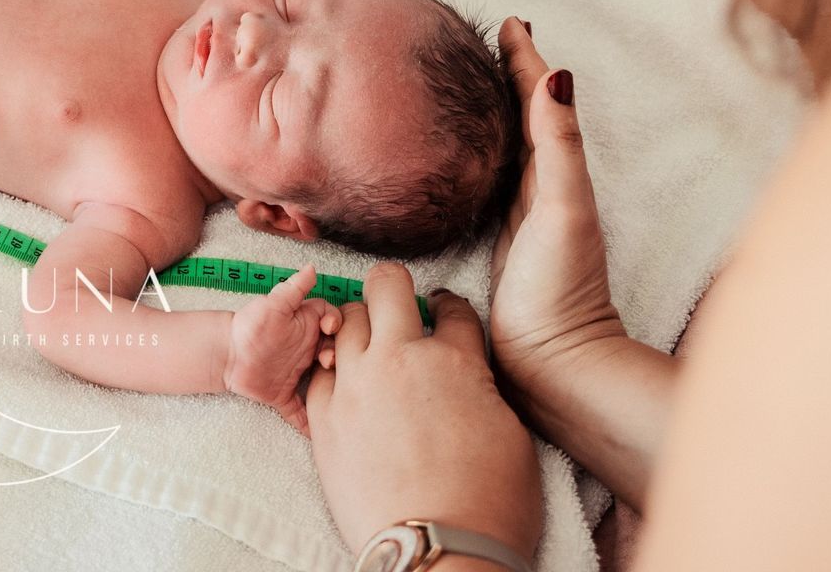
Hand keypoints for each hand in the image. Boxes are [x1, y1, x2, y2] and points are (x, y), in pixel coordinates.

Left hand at [225, 265, 341, 431]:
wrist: (224, 353)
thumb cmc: (249, 324)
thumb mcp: (273, 304)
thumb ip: (294, 288)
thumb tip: (311, 267)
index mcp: (306, 328)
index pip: (335, 325)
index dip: (338, 326)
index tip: (330, 330)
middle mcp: (306, 350)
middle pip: (336, 355)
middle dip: (340, 358)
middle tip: (327, 361)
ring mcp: (298, 375)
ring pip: (325, 385)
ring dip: (333, 390)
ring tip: (332, 390)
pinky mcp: (284, 395)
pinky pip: (301, 413)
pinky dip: (309, 425)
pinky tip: (319, 434)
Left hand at [307, 264, 541, 557]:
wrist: (437, 550)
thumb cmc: (489, 505)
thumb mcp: (512, 436)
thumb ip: (484, 392)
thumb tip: (471, 380)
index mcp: (456, 362)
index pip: (453, 309)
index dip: (451, 307)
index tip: (445, 313)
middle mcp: (402, 359)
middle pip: (387, 286)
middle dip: (393, 286)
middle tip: (398, 302)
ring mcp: (357, 384)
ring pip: (345, 319)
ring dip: (358, 323)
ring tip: (367, 342)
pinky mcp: (324, 416)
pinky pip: (318, 370)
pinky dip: (330, 369)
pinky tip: (342, 381)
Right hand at [489, 19, 625, 396]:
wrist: (551, 363)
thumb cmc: (561, 288)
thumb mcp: (563, 207)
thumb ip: (559, 144)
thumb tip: (558, 72)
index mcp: (555, 171)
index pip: (537, 99)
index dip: (523, 59)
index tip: (507, 21)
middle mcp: (537, 187)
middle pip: (517, 115)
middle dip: (503, 74)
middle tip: (479, 39)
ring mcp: (514, 214)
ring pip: (497, 145)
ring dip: (485, 111)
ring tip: (459, 83)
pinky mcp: (491, 241)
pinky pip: (476, 179)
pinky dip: (465, 154)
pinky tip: (448, 155)